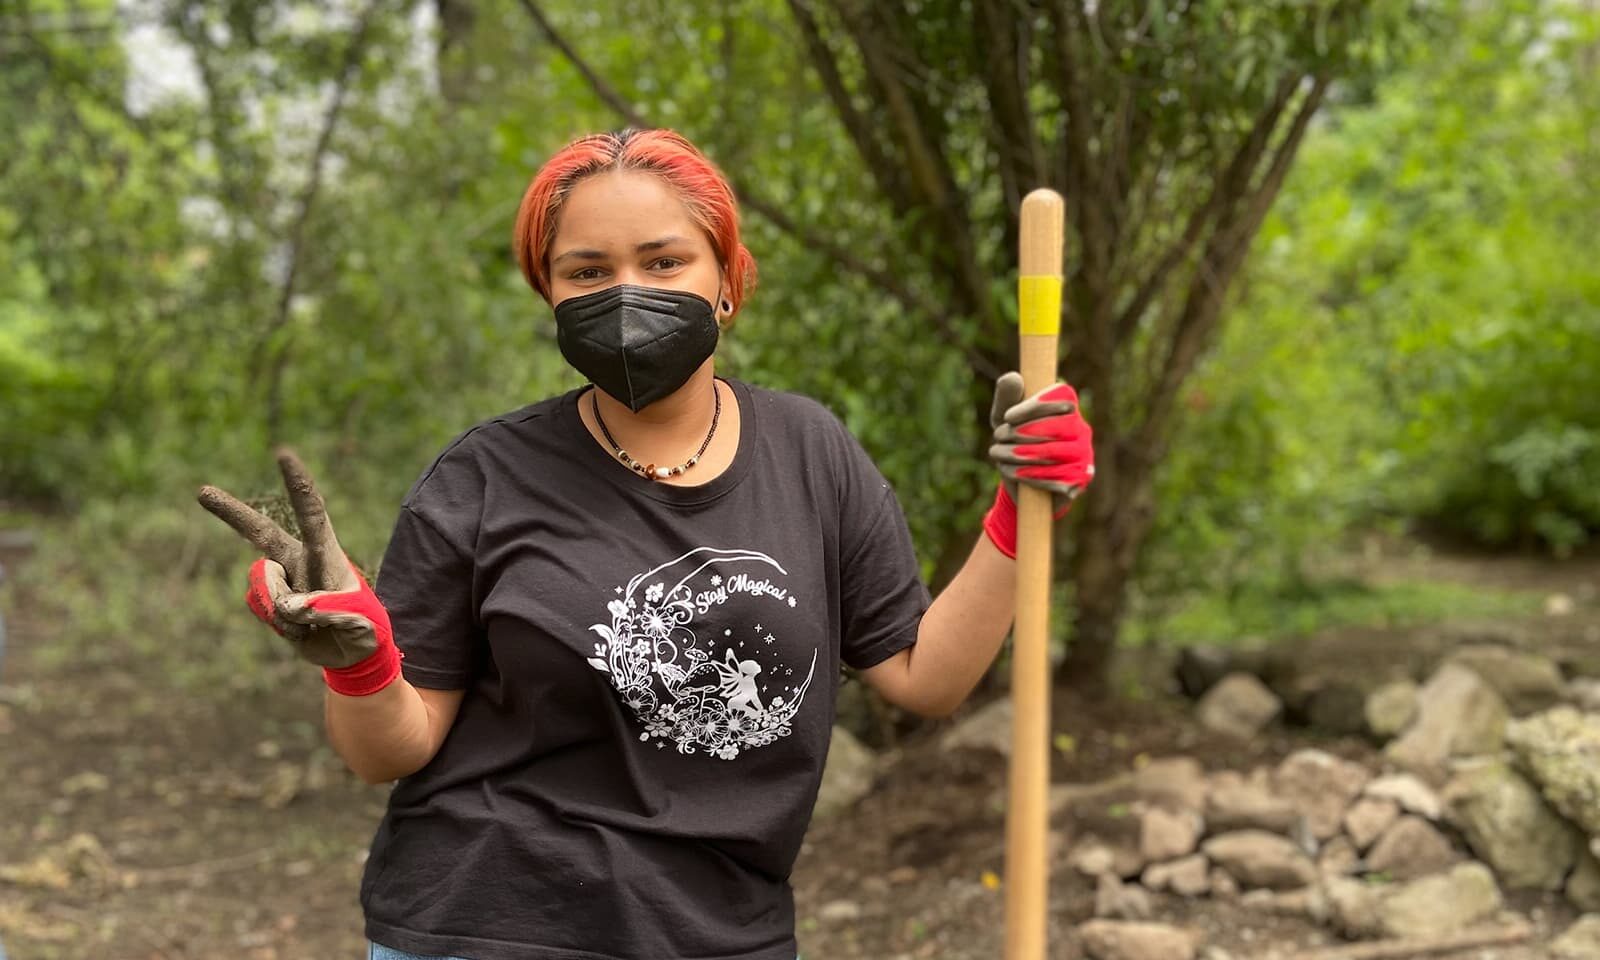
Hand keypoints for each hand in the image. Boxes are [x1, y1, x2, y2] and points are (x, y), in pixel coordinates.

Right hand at [197, 449, 400, 694]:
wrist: (350, 655)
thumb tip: (290, 605)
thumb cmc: (364, 629)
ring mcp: (281, 580)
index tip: (283, 454)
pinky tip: (299, 631)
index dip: (297, 484)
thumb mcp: (356, 619)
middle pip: (259, 532)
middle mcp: (298, 559)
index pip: (311, 512)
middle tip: (202, 492)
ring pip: (262, 586)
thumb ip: (325, 608)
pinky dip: (278, 625)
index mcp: (325, 552)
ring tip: (311, 624)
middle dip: (230, 513)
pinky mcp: (270, 602)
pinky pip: (260, 608)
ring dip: (282, 610)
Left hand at [982, 372, 1094, 558]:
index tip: (1008, 416)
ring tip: (997, 453)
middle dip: (1023, 431)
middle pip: (1061, 426)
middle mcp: (1081, 428)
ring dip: (1020, 454)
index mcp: (1067, 407)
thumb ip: (1006, 397)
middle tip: (998, 436)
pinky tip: (1011, 473)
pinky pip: (1060, 478)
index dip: (1036, 405)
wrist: (1019, 482)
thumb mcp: (1003, 419)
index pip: (1062, 397)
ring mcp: (1084, 455)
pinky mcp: (1079, 479)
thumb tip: (1014, 377)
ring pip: (1057, 453)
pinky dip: (1030, 476)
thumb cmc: (1013, 441)